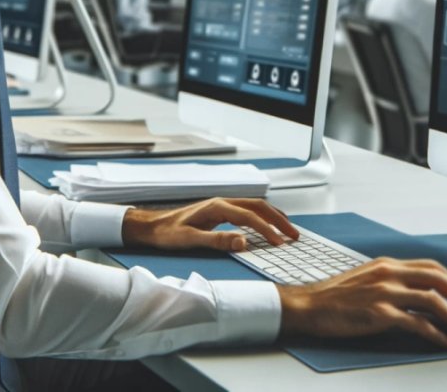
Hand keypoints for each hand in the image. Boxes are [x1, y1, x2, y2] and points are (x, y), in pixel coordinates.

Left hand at [122, 198, 299, 250]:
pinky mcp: (220, 211)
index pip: (250, 217)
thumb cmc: (168, 233)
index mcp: (217, 207)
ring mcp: (222, 205)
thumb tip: (243, 242)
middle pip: (259, 206)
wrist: (152, 226)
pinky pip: (248, 211)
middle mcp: (222, 202)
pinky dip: (262, 217)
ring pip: (255, 206)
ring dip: (273, 217)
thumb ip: (217, 240)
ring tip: (288, 230)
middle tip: (294, 235)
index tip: (280, 243)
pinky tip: (267, 226)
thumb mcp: (190, 239)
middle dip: (279, 220)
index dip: (267, 230)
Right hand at [279, 258, 446, 348]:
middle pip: (440, 280)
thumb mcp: (366, 280)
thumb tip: (418, 298)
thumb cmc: (333, 298)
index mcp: (387, 265)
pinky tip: (443, 342)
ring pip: (434, 302)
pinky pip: (418, 324)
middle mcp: (389, 274)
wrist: (307, 306)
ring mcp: (385, 292)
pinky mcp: (379, 313)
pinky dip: (436, 334)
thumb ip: (390, 282)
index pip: (433, 267)